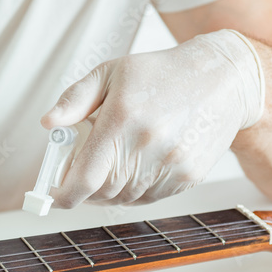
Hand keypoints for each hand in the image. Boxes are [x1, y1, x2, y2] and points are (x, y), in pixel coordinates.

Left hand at [42, 29, 264, 206]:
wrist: (222, 80)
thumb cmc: (161, 74)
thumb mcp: (111, 72)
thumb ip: (75, 99)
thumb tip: (49, 123)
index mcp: (122, 117)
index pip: (85, 177)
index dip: (64, 194)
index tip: (54, 196)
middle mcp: (148, 144)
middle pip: (102, 192)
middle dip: (85, 189)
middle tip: (82, 172)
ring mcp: (172, 164)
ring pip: (125, 199)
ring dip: (109, 191)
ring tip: (112, 164)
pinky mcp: (189, 175)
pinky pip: (150, 198)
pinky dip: (135, 191)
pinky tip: (136, 167)